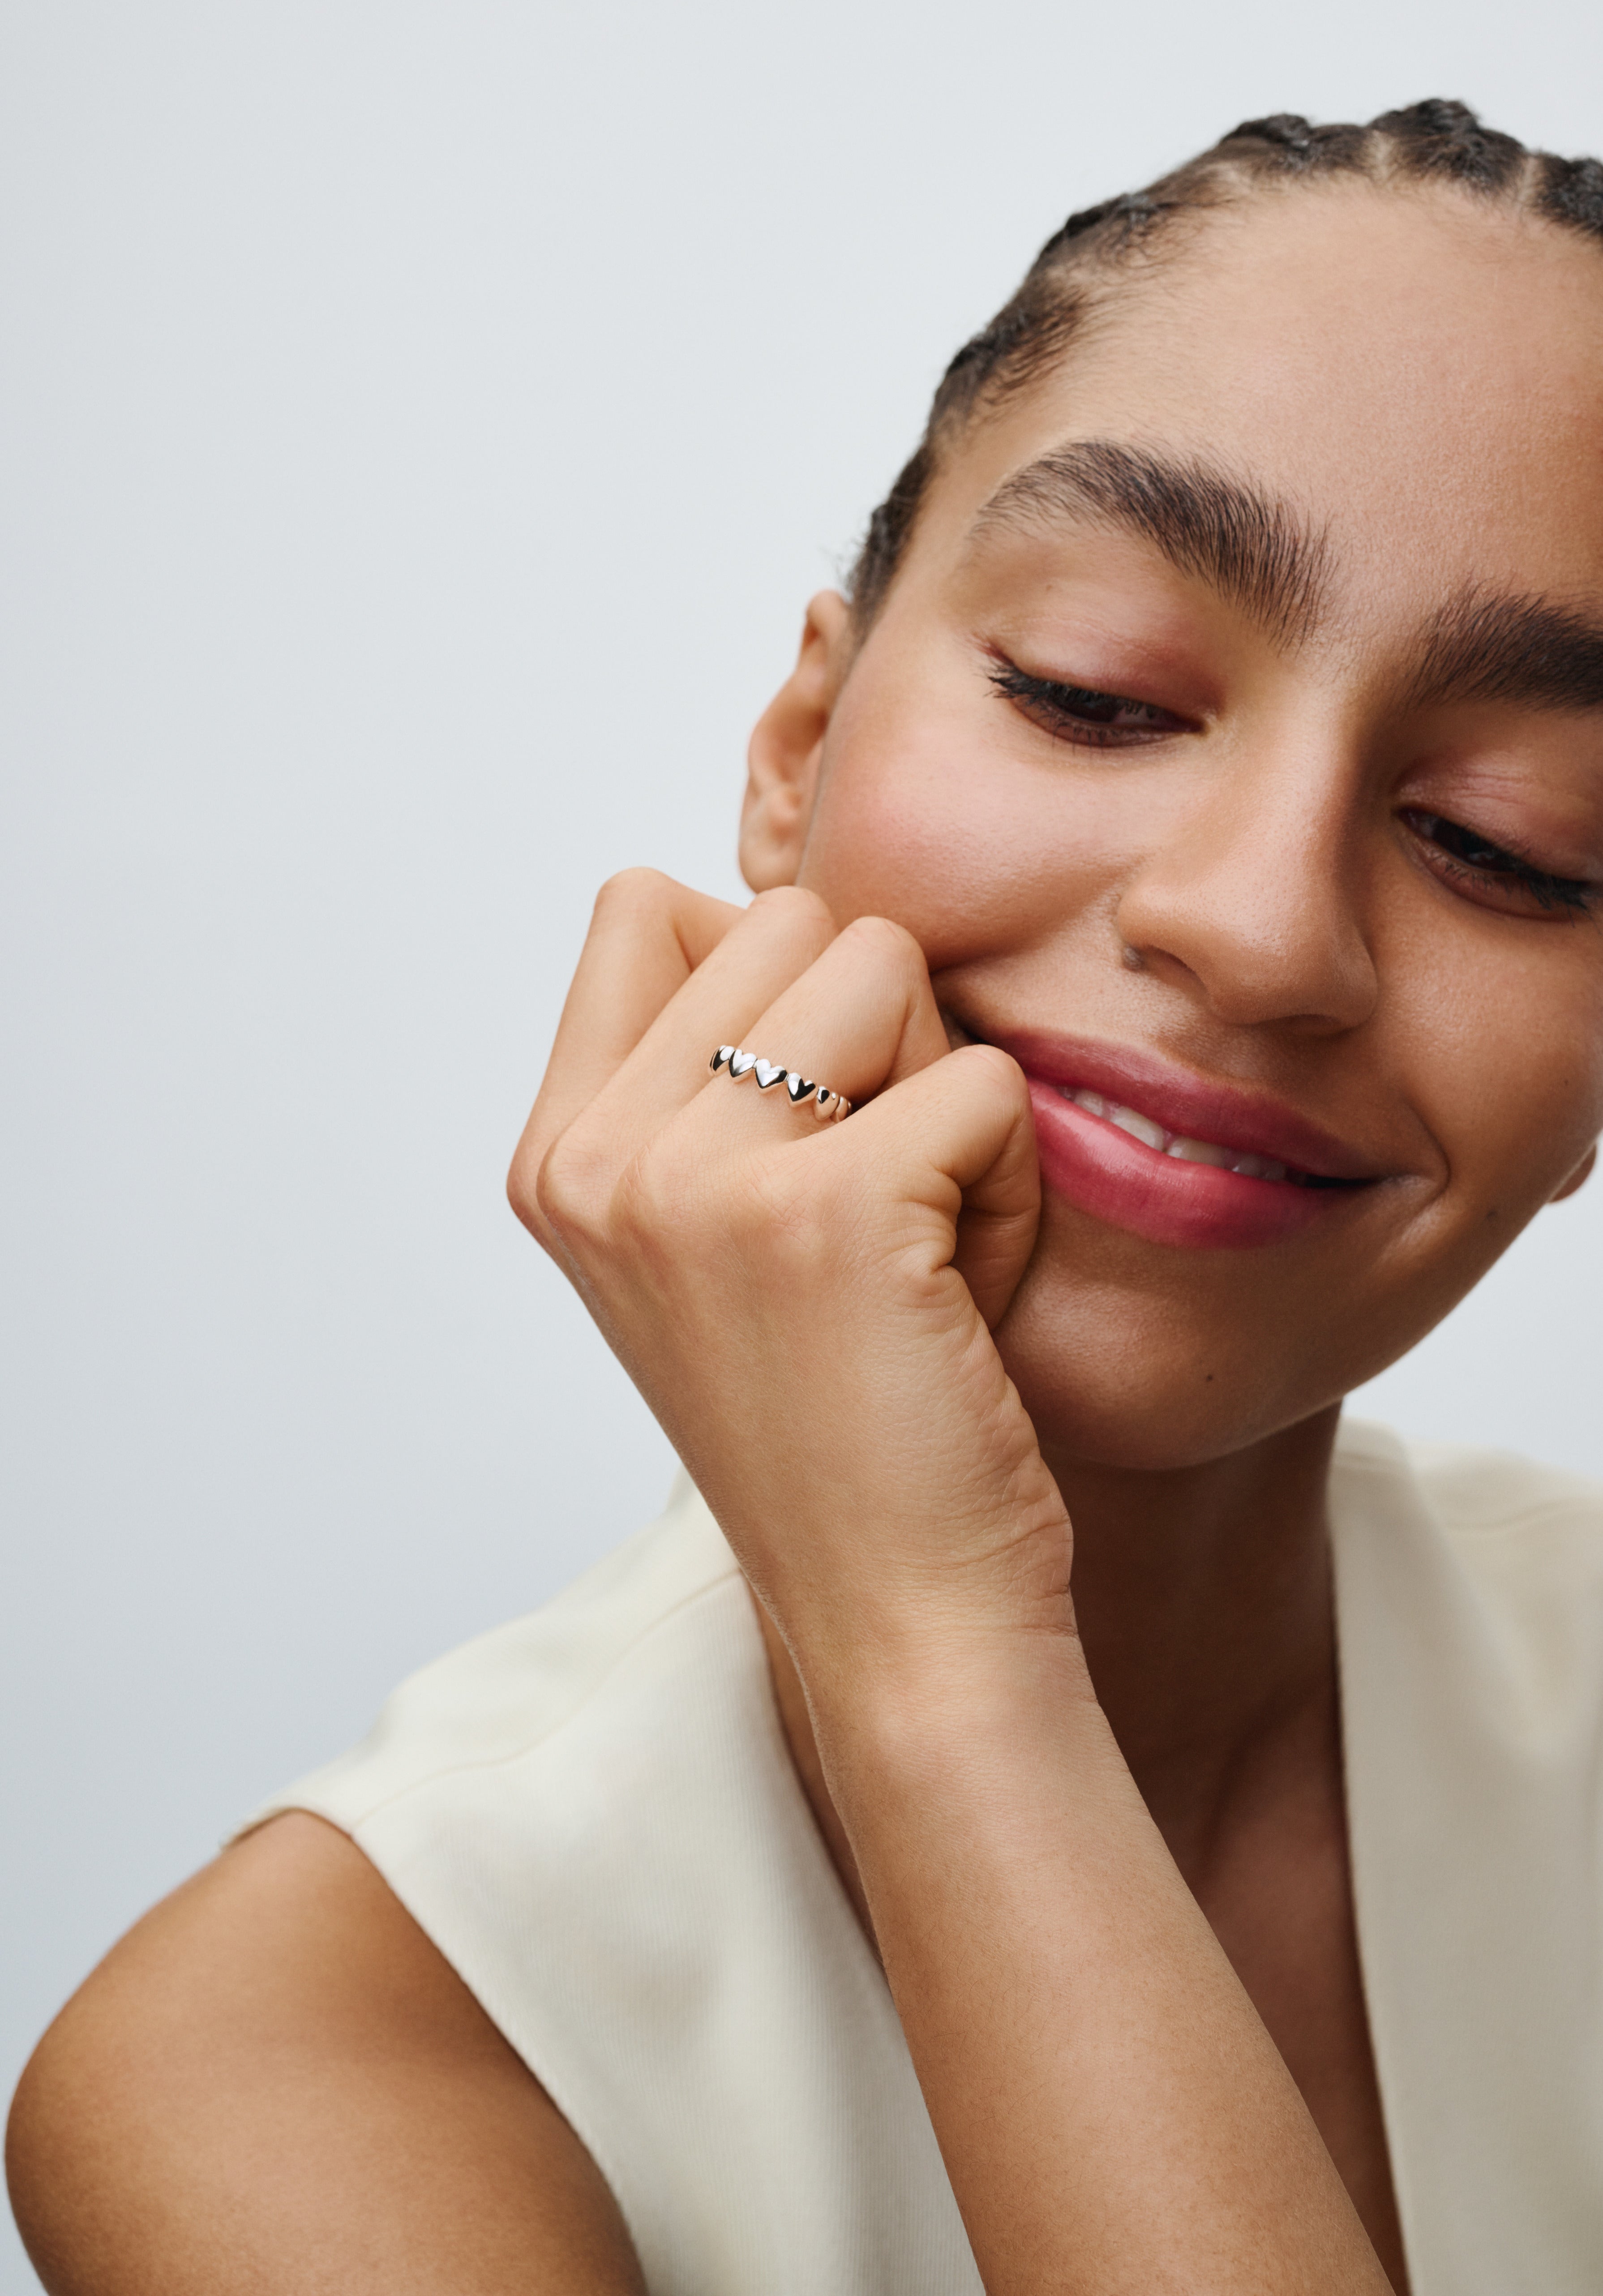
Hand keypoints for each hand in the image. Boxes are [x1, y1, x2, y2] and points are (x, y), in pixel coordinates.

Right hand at [509, 870, 1071, 1694]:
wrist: (897, 1620)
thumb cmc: (841, 1418)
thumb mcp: (710, 1235)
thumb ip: (703, 1074)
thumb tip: (785, 912)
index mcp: (556, 1157)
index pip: (643, 904)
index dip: (769, 979)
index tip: (799, 1128)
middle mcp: (597, 1160)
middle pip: (792, 919)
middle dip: (878, 1037)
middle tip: (881, 1198)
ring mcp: (691, 1184)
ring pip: (885, 966)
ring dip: (948, 1094)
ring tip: (924, 1240)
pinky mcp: (820, 1214)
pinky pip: (984, 1081)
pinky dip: (1015, 1181)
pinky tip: (969, 1293)